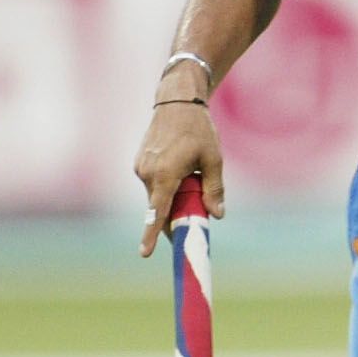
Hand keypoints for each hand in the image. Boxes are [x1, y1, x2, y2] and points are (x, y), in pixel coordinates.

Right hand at [134, 91, 225, 258]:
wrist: (177, 102)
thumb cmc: (199, 129)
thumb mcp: (214, 159)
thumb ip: (214, 189)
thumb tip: (217, 215)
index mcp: (165, 175)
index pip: (157, 212)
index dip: (151, 234)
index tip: (145, 254)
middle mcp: (147, 174)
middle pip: (160, 207)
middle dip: (175, 215)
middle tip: (195, 217)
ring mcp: (141, 168)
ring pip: (158, 194)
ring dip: (173, 197)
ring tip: (192, 174)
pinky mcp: (140, 163)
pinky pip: (154, 183)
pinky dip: (166, 186)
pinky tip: (181, 168)